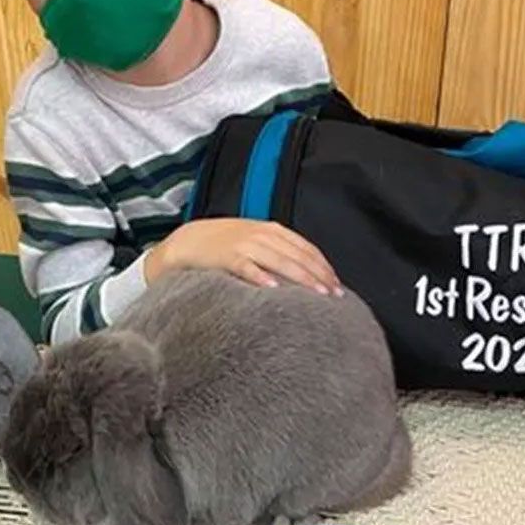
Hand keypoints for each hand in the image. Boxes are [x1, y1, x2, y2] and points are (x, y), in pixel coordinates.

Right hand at [146, 219, 341, 295]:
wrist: (187, 241)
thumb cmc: (224, 246)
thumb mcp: (255, 242)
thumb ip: (278, 252)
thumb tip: (305, 274)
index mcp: (271, 230)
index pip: (305, 247)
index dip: (323, 265)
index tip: (337, 284)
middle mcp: (261, 234)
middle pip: (297, 255)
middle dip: (319, 275)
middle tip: (335, 294)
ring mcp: (244, 244)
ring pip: (279, 260)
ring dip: (300, 276)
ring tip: (317, 293)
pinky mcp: (226, 256)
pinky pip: (246, 266)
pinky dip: (261, 276)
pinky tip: (274, 288)